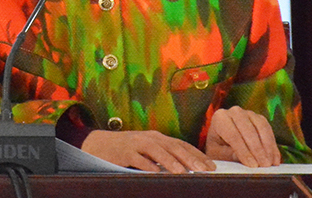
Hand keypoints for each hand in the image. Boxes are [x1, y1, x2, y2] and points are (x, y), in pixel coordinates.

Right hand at [81, 129, 215, 172]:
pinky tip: (157, 173)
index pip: (182, 145)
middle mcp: (150, 138)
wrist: (99, 144)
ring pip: (158, 151)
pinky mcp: (125, 151)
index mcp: (158, 137)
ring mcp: (137, 143)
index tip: (212, 166)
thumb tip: (185, 168)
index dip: (197, 155)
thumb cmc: (126, 150)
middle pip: (174, 147)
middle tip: (205, 170)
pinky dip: (148, 165)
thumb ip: (163, 156)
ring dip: (172, 162)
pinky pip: (139, 159)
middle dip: (191, 158)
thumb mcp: (147, 151)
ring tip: (184, 172)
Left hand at [204, 106, 280, 166]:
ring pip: (261, 127)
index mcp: (220, 118)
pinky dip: (272, 145)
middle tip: (264, 165)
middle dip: (257, 149)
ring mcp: (248, 113)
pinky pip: (269, 130)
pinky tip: (274, 159)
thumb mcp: (217, 153)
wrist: (222, 139)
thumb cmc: (218, 147)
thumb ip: (228, 155)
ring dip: (267, 146)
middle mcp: (234, 112)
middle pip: (248, 129)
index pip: (233, 135)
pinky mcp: (259, 118)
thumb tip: (246, 160)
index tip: (252, 165)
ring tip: (270, 163)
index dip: (244, 151)